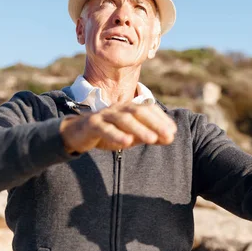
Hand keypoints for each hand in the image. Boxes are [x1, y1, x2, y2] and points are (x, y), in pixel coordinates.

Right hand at [59, 102, 176, 153]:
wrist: (77, 133)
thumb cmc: (109, 133)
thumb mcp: (131, 135)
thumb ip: (149, 135)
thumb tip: (171, 137)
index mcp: (129, 108)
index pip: (148, 109)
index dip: (161, 119)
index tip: (174, 131)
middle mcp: (118, 109)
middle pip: (138, 111)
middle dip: (155, 123)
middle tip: (169, 135)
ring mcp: (105, 115)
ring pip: (123, 119)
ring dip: (139, 129)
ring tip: (152, 139)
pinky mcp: (92, 125)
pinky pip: (105, 129)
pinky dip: (116, 135)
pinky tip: (127, 142)